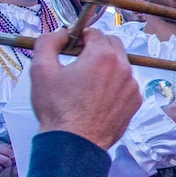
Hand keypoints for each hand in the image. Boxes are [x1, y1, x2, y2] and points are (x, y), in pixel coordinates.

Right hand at [31, 29, 139, 149]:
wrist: (74, 143)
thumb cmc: (57, 110)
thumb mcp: (41, 70)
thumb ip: (49, 42)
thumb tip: (61, 33)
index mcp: (102, 56)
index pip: (95, 33)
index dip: (81, 38)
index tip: (73, 47)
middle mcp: (123, 68)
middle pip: (112, 44)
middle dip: (97, 47)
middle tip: (80, 61)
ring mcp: (131, 86)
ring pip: (121, 64)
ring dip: (106, 67)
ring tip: (87, 83)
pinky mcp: (135, 102)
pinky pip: (126, 84)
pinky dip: (114, 85)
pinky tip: (98, 97)